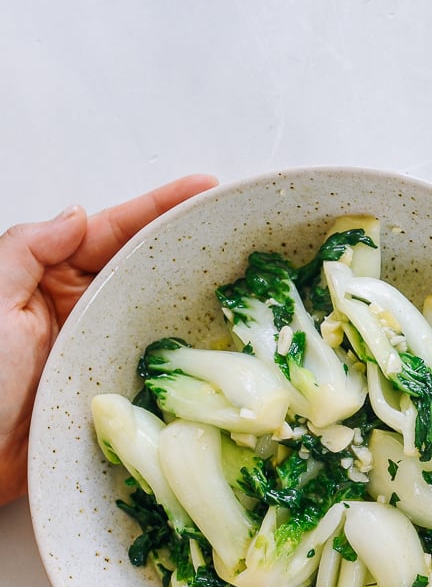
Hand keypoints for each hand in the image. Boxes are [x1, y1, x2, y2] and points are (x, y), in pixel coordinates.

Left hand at [0, 175, 216, 504]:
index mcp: (51, 281)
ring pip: (161, 320)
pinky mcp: (117, 399)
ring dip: (200, 305)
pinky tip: (224, 354)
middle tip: (239, 231)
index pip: (112, 232)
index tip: (202, 187)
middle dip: (189, 248)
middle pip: (146, 271)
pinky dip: (190, 364)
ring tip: (246, 285)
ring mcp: (103, 355)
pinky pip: (161, 374)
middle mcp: (82, 314)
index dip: (158, 207)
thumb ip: (30, 248)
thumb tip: (79, 215)